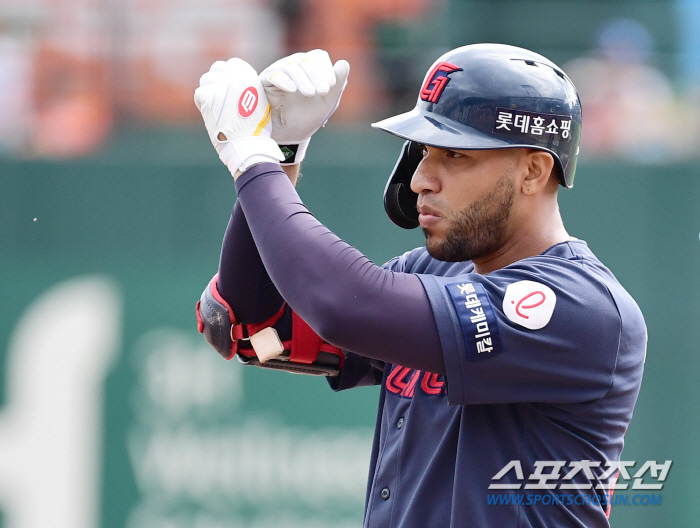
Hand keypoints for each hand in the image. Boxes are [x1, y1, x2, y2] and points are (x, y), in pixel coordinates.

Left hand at [195, 58, 284, 176]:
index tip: (229, 86)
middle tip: (218, 96)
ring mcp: (221, 86)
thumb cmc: (255, 130)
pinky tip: (211, 114)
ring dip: (208, 91)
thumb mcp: (261, 103)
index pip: (233, 64)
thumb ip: (249, 89)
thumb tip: (237, 84)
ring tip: (215, 106)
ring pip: (206, 80)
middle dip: (217, 80)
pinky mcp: (208, 97)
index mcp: (250, 78)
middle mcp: (235, 78)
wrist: (247, 145)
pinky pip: (199, 95)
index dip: (229, 74)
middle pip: (217, 68)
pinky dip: (203, 104)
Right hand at [260, 49, 349, 164]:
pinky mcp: (265, 82)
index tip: (331, 86)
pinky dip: (283, 79)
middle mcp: (294, 66)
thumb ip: (337, 84)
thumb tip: (344, 63)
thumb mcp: (326, 102)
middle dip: (316, 75)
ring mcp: (278, 72)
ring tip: (310, 94)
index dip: (325, 68)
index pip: (318, 56)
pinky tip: (292, 89)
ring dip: (303, 78)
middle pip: (305, 59)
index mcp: (310, 69)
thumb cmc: (307, 118)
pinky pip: (273, 74)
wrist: (288, 136)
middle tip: (323, 91)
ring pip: (291, 66)